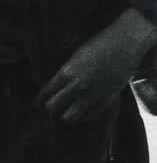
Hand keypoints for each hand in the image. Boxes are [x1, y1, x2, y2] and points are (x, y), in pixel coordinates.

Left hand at [38, 9, 155, 124]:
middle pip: (53, 108)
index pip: (45, 93)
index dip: (39, 101)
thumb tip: (50, 86)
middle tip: (51, 107)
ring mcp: (92, 96)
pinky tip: (82, 109)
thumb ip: (63, 73)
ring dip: (65, 115)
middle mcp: (77, 87)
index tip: (37, 104)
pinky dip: (82, 116)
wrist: (124, 45)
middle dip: (49, 109)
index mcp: (66, 73)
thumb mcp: (74, 56)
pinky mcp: (106, 101)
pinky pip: (88, 117)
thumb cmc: (97, 45)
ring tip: (66, 110)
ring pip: (69, 117)